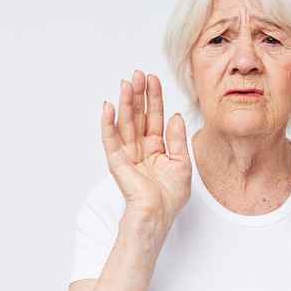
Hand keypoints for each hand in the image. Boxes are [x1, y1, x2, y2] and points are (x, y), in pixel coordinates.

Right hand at [101, 70, 191, 221]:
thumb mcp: (182, 163)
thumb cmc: (170, 196)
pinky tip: (108, 106)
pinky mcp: (117, 162)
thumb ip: (177, 139)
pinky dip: (108, 123)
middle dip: (138, 95)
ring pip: (125, 123)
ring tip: (126, 83)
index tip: (153, 78)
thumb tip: (175, 116)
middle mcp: (141, 147)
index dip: (154, 98)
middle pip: (138, 115)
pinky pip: (110, 140)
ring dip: (124, 103)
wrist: (159, 216)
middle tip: (138, 74)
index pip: (154, 116)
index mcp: (156, 147)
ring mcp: (128, 154)